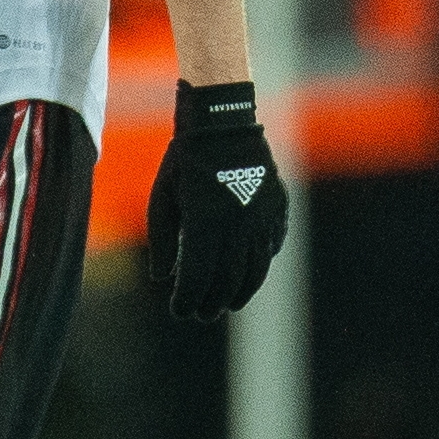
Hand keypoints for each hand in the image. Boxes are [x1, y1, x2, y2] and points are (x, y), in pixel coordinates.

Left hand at [145, 81, 288, 317]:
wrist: (224, 124)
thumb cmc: (186, 161)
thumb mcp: (162, 196)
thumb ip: (161, 240)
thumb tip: (162, 277)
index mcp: (205, 222)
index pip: (197, 277)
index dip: (187, 300)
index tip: (179, 311)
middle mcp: (237, 225)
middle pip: (227, 280)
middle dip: (211, 303)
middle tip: (201, 314)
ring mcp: (261, 218)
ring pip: (254, 270)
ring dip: (239, 293)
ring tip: (227, 305)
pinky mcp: (277, 209)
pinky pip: (270, 246)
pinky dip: (259, 265)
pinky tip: (248, 274)